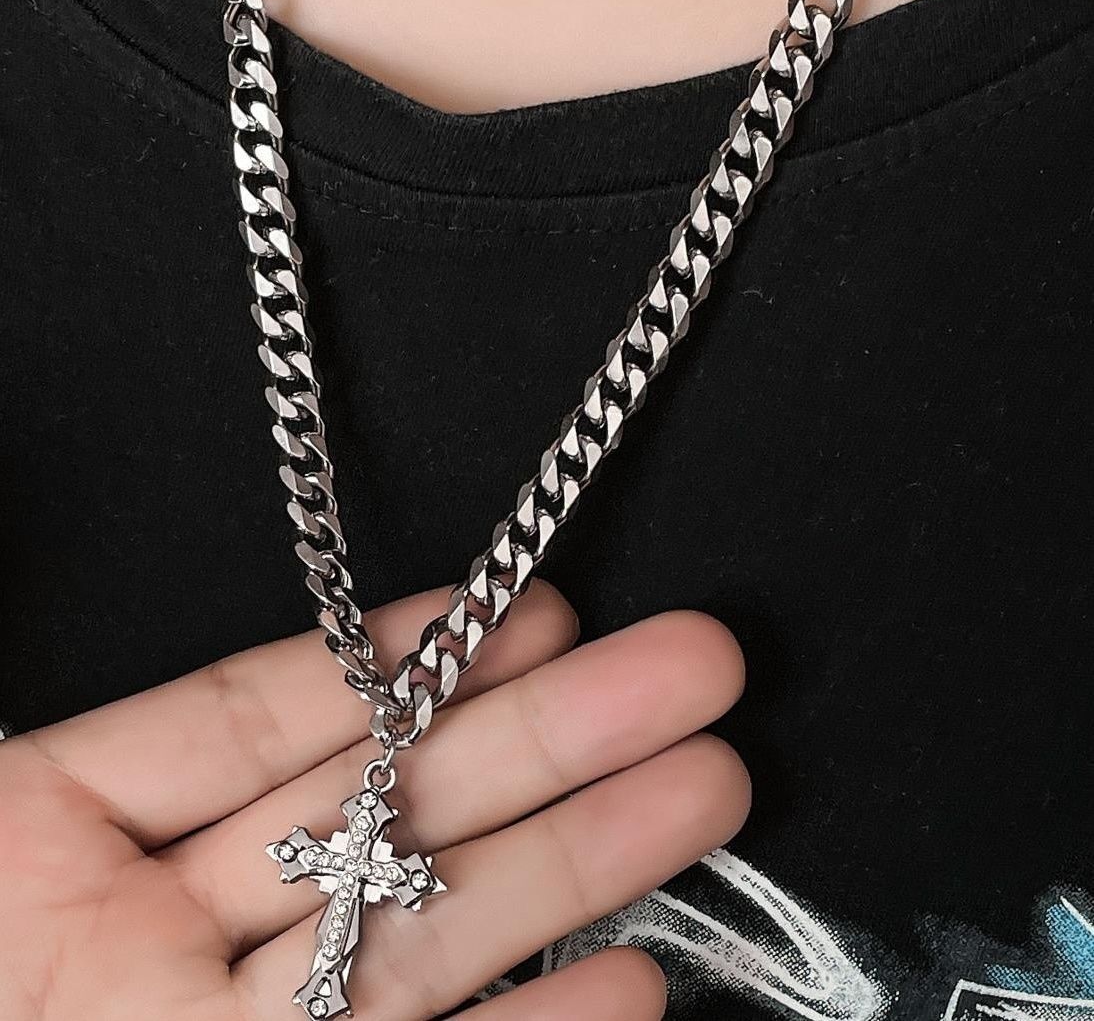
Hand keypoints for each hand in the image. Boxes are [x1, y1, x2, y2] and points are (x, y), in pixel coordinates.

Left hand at [0, 581, 747, 1020]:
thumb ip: (105, 729)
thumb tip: (41, 480)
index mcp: (39, 849)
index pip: (256, 723)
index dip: (403, 660)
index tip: (528, 612)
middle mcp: (148, 946)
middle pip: (381, 816)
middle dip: (551, 738)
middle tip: (689, 669)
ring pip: (424, 942)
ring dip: (578, 869)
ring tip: (705, 789)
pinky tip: (632, 982)